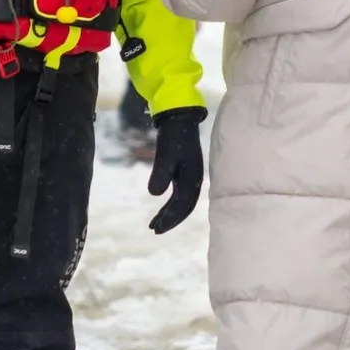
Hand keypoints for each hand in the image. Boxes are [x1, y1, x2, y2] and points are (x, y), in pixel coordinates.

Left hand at [147, 108, 205, 233]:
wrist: (180, 119)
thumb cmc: (173, 136)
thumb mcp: (165, 154)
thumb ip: (160, 174)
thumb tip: (154, 195)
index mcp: (193, 178)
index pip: (182, 206)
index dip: (169, 218)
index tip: (156, 228)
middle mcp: (195, 180)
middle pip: (184, 208)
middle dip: (170, 221)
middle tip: (155, 231)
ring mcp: (191, 177)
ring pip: (182, 202)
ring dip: (169, 214)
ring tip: (154, 224)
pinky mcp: (186, 172)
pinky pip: (179, 194)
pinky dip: (170, 204)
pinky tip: (161, 209)